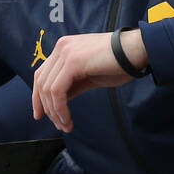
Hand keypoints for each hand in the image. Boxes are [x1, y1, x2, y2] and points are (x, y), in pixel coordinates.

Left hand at [31, 29, 146, 132]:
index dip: (38, 97)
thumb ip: (71, 84)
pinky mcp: (72, 62)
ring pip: (48, 89)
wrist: (136, 51)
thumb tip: (57, 102)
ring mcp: (65, 53)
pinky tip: (67, 119)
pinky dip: (60, 109)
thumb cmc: (118, 64)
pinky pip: (57, 91)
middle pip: (41, 82)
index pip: (41, 74)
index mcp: (63, 48)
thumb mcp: (89, 75)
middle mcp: (61, 47)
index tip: (41, 115)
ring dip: (55, 112)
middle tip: (59, 125)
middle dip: (47, 108)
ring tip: (66, 125)